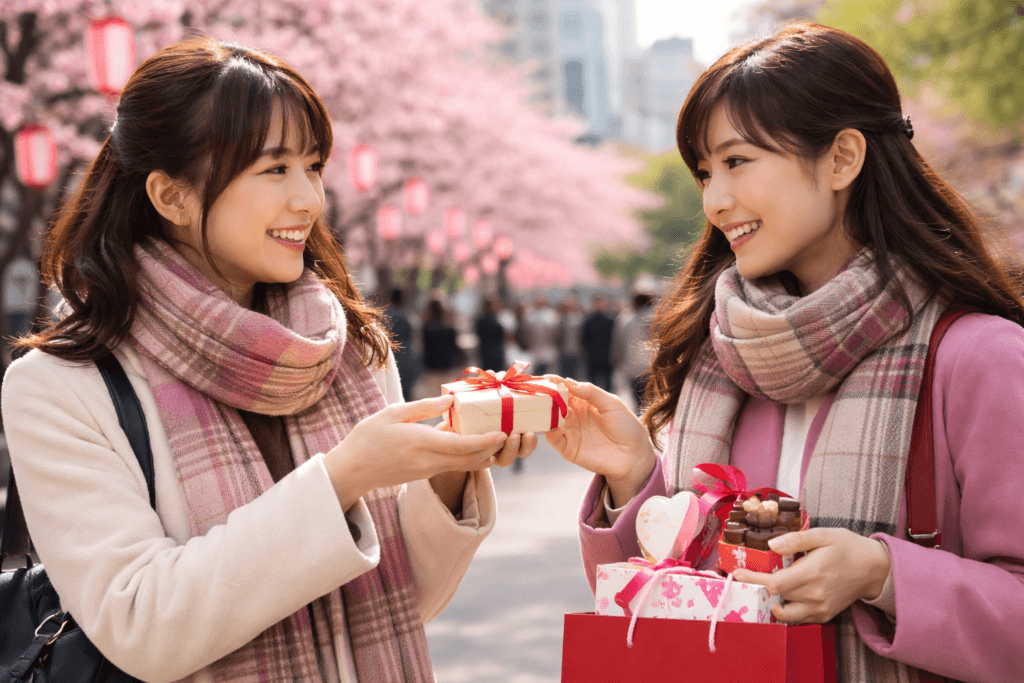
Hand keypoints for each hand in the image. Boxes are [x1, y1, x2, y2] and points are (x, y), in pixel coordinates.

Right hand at [325, 395, 506, 509]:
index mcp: (422, 443)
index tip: (502, 433)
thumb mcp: (392, 414)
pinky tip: (469, 441)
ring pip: (464, 465)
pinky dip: (466, 456)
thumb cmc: (367, 438)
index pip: (463, 446)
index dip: (486, 441)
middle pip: (471, 460)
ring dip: (482, 454)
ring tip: (494, 436)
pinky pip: (453, 466)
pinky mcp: (425, 474)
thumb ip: (422, 407)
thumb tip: (449, 400)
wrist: (351, 471)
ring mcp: (428, 471)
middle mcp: (429, 461)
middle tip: (507, 432)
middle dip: (492, 449)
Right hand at [543, 377, 655, 506]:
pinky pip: (553, 439)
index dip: (554, 383)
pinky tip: (551, 425)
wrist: (634, 456)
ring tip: (540, 407)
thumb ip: (590, 392)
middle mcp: (572, 415)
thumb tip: (567, 381)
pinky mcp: (568, 449)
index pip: (564, 389)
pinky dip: (549, 431)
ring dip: (543, 413)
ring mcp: (569, 431)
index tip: (546, 378)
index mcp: (582, 401)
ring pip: (549, 420)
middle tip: (537, 392)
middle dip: (544, 397)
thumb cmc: (627, 427)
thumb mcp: (611, 404)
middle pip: (552, 404)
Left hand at [731, 528, 892, 623]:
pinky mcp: (824, 615)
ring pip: (784, 613)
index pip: (774, 584)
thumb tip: (771, 544)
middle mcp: (814, 595)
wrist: (874, 569)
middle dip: (757, 588)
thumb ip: (796, 540)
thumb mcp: (823, 535)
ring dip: (770, 602)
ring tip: (763, 588)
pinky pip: (798, 618)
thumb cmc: (848, 548)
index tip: (736, 574)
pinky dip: (786, 609)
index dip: (752, 581)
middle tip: (747, 577)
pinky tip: (783, 595)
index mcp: (812, 573)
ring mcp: (820, 608)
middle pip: (775, 598)